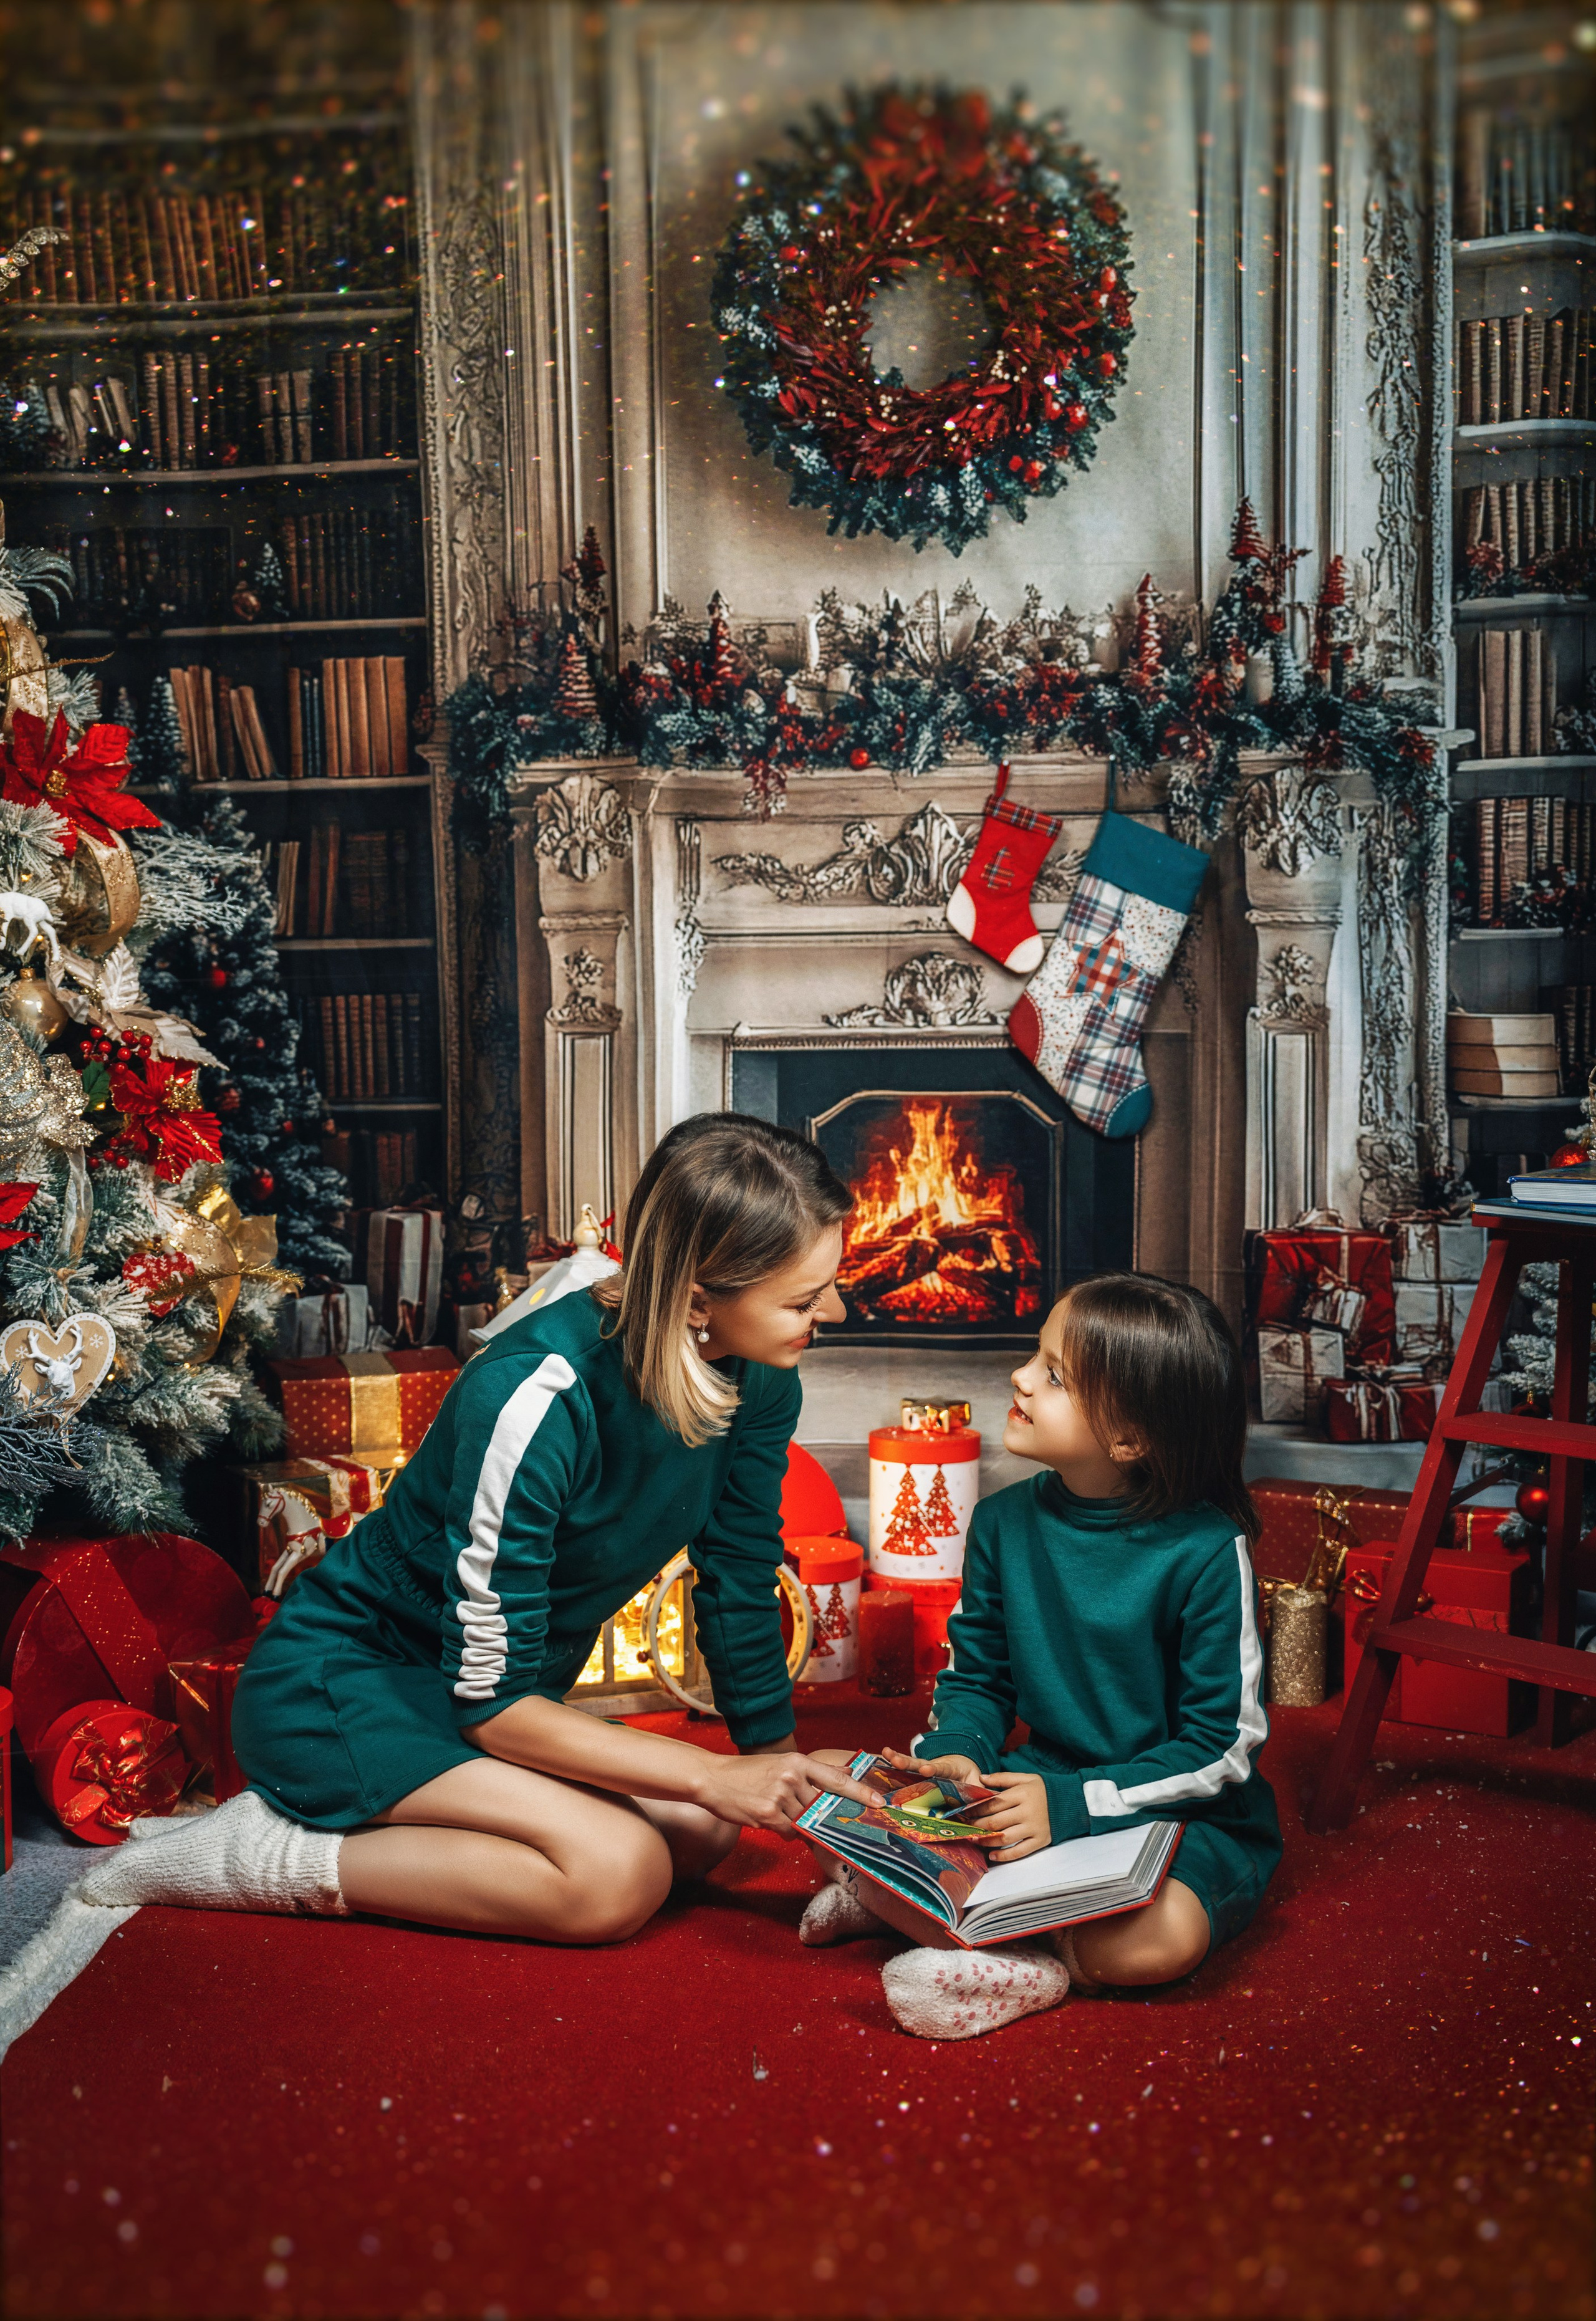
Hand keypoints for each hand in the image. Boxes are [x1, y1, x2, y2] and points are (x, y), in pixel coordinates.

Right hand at [692, 1750, 877, 1836]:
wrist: (713, 1778)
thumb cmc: (747, 1773)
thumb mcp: (781, 1764)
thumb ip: (810, 1774)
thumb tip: (845, 1777)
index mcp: (798, 1761)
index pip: (836, 1779)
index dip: (860, 1792)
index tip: (879, 1802)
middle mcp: (792, 1777)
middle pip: (820, 1807)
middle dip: (817, 1816)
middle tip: (805, 1814)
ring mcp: (780, 1796)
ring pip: (804, 1823)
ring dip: (795, 1823)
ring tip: (774, 1809)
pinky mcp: (768, 1814)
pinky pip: (789, 1833)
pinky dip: (782, 1830)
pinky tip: (765, 1817)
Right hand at [878, 1744, 980, 1786]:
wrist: (963, 1765)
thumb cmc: (968, 1778)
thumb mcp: (976, 1785)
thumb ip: (979, 1796)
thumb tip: (985, 1809)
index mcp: (949, 1770)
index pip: (941, 1769)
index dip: (933, 1769)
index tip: (927, 1769)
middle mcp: (933, 1768)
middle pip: (919, 1764)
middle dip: (908, 1763)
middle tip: (895, 1760)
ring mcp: (924, 1770)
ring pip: (910, 1765)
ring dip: (898, 1760)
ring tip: (887, 1754)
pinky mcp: (917, 1774)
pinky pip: (905, 1770)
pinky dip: (895, 1763)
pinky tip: (884, 1756)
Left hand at [971, 1770, 1050, 1861]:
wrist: (1072, 1802)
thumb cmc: (1045, 1789)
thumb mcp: (1026, 1778)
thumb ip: (1003, 1778)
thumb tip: (981, 1778)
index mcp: (1022, 1794)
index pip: (993, 1803)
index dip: (977, 1809)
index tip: (965, 1812)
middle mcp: (1027, 1812)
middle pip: (996, 1821)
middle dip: (978, 1825)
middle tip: (966, 1827)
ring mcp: (1034, 1828)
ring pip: (1004, 1837)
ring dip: (986, 1840)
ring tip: (975, 1840)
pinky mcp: (1040, 1841)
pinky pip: (1019, 1851)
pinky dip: (1004, 1856)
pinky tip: (992, 1856)